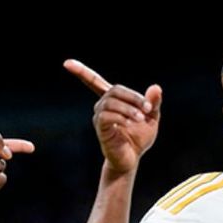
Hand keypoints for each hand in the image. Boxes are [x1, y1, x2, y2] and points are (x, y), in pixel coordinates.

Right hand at [63, 59, 161, 173]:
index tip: (66, 63)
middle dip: (133, 97)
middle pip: (114, 90)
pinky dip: (121, 116)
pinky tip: (130, 124)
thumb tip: (156, 87)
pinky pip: (106, 116)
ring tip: (141, 118)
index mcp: (114, 101)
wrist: (132, 159)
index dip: (82, 72)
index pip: (95, 82)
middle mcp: (103, 106)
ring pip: (110, 102)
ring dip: (129, 108)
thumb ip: (153, 103)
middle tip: (148, 108)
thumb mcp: (151, 119)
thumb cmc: (139, 139)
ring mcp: (100, 117)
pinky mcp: (100, 128)